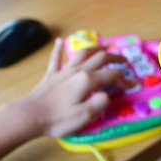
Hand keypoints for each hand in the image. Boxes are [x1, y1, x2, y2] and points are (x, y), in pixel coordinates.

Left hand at [16, 38, 133, 137]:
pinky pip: (56, 59)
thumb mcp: (85, 116)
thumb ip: (100, 103)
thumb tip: (108, 94)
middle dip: (114, 57)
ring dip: (95, 48)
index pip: (111, 75)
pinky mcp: (50, 76)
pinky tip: (59, 41)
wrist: (29, 117)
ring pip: (81, 54)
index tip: (131, 85)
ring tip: (104, 47)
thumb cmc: (58, 119)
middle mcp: (76, 71)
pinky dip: (58, 49)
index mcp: (87, 80)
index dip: (123, 79)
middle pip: (99, 58)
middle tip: (124, 59)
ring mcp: (62, 71)